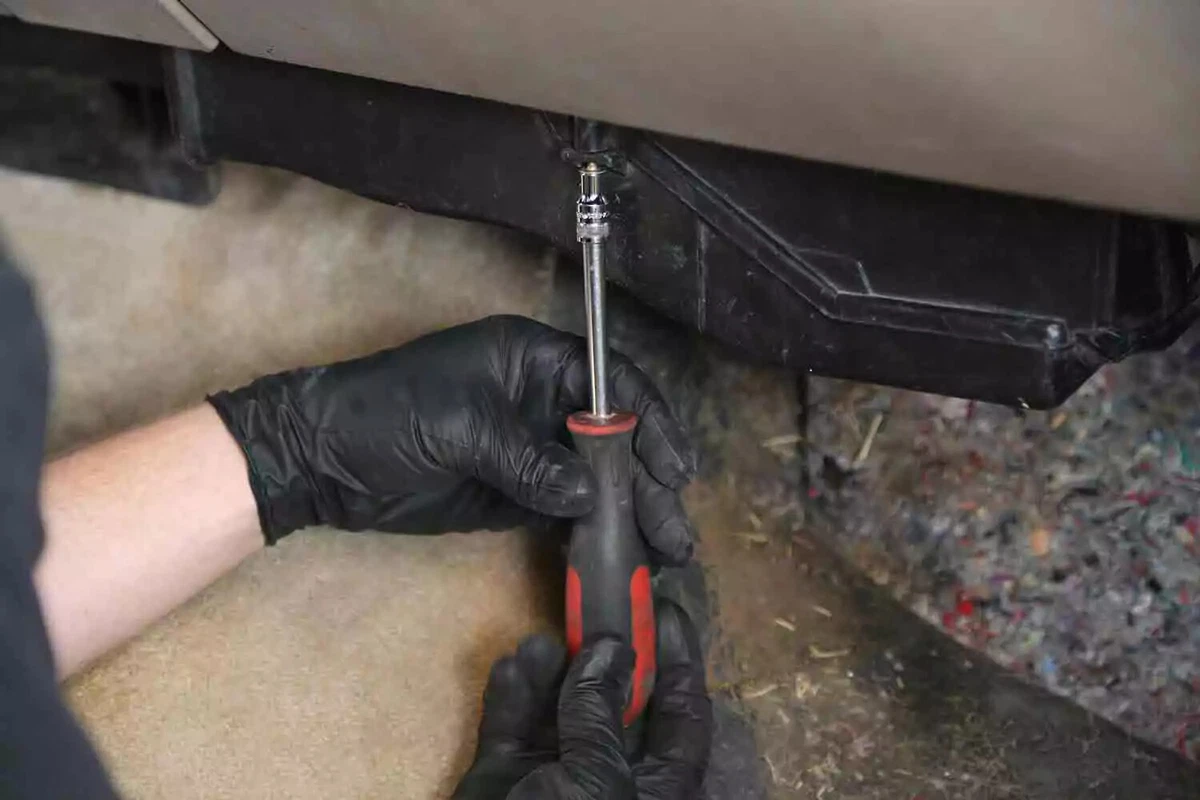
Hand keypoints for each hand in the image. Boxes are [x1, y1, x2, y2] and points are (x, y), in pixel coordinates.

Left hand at [208, 315, 695, 555]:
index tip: (675, 466)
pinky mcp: (513, 492)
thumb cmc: (386, 415)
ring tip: (663, 551)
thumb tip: (588, 494)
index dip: (649, 421)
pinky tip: (618, 553)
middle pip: (610, 437)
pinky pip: (563, 509)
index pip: (609, 382)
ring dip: (627, 511)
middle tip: (675, 530)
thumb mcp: (459, 427)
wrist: (321, 462)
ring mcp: (527, 448)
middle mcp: (539, 399)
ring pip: (593, 478)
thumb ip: (527, 460)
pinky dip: (590, 530)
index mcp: (530, 359)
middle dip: (646, 481)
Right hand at [454, 600, 711, 799]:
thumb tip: (609, 653)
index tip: (664, 606)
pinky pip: (510, 729)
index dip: (680, 661)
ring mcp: (552, 783)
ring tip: (548, 636)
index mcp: (657, 792)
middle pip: (618, 704)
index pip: (684, 718)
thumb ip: (601, 716)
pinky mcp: (501, 783)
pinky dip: (512, 694)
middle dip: (606, 654)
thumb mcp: (596, 785)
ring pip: (558, 710)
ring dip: (554, 671)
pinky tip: (517, 662)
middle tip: (597, 601)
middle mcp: (610, 782)